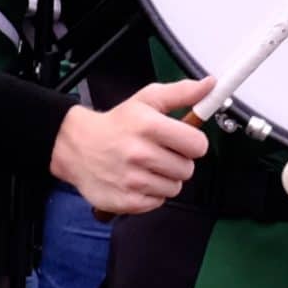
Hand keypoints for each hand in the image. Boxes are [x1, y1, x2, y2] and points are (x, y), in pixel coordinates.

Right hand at [49, 78, 212, 215]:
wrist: (77, 146)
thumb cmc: (116, 124)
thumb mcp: (147, 100)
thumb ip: (181, 92)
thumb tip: (209, 85)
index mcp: (148, 126)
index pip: (198, 145)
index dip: (192, 143)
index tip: (181, 141)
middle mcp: (140, 154)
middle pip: (187, 169)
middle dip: (177, 161)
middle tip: (159, 153)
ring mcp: (132, 180)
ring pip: (174, 187)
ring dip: (165, 179)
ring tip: (146, 166)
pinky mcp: (127, 201)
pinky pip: (158, 202)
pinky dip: (151, 194)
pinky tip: (138, 180)